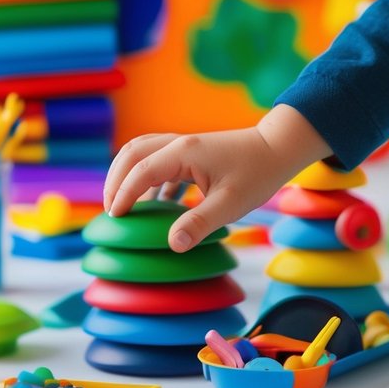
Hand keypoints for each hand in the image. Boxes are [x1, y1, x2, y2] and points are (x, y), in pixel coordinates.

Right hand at [103, 105, 330, 251]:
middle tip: (110, 211)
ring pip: (142, 152)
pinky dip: (148, 179)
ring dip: (128, 176)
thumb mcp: (230, 203)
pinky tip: (156, 203)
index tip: (114, 218)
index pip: (140, 171)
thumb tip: (173, 244)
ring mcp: (184, 145)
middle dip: (115, 180)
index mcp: (184, 152)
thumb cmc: (257, 174)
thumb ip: (199, 222)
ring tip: (124, 207)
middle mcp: (179, 143)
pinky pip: (158, 160)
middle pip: (131, 153)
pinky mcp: (190, 152)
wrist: (278, 148)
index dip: (122, 194)